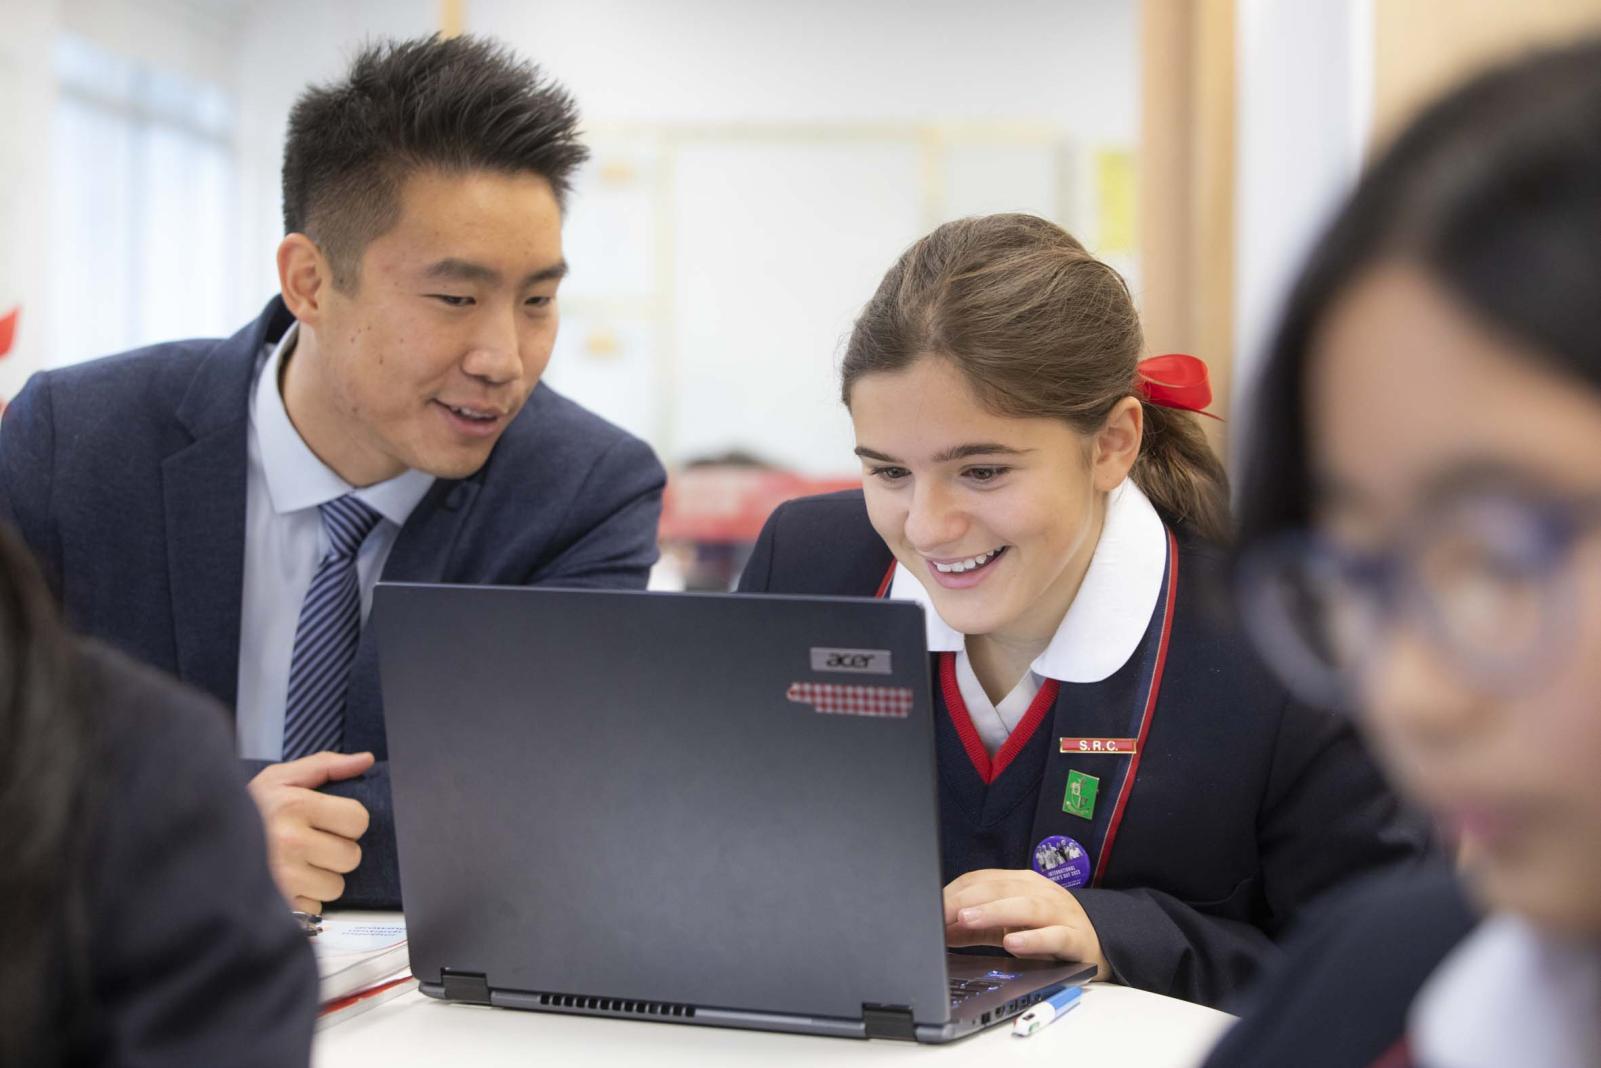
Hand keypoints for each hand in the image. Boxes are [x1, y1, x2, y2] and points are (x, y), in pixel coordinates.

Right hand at [247, 751, 373, 913]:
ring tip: (293, 864)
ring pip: (335, 887)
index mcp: (295, 806)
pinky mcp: (277, 906)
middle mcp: (290, 842)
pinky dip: (303, 900)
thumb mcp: (278, 778)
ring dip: (320, 879)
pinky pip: (314, 909)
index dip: (348, 821)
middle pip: (351, 857)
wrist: (198, 844)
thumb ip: (325, 766)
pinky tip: (283, 884)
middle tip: (308, 844)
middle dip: (335, 851)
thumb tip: (365, 760)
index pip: (358, 820)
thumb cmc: (243, 811)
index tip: (328, 821)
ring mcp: (283, 878)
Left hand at [943, 868, 1109, 979]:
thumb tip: (939, 929)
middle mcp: (1041, 892)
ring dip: (994, 912)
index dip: (956, 892)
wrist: (1094, 945)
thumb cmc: (1046, 932)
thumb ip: (974, 928)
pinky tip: (1012, 943)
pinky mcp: (1076, 939)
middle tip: (943, 912)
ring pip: (1026, 907)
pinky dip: (1033, 939)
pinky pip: (1054, 936)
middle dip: (968, 900)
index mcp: (1021, 883)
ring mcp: (1060, 913)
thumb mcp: (1006, 926)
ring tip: (968, 919)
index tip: (933, 906)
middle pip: (1001, 889)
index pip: (983, 879)